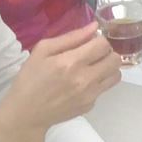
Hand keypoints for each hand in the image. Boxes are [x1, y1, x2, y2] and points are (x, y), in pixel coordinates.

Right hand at [3, 22, 121, 129]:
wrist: (26, 114)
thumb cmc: (30, 78)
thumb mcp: (42, 50)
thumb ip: (71, 37)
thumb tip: (94, 27)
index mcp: (71, 62)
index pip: (103, 44)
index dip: (98, 39)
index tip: (88, 42)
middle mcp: (85, 79)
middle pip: (115, 59)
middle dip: (106, 52)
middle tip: (93, 54)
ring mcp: (90, 95)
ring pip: (116, 75)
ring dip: (107, 68)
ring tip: (92, 67)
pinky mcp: (90, 105)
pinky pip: (104, 88)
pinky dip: (98, 82)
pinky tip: (81, 83)